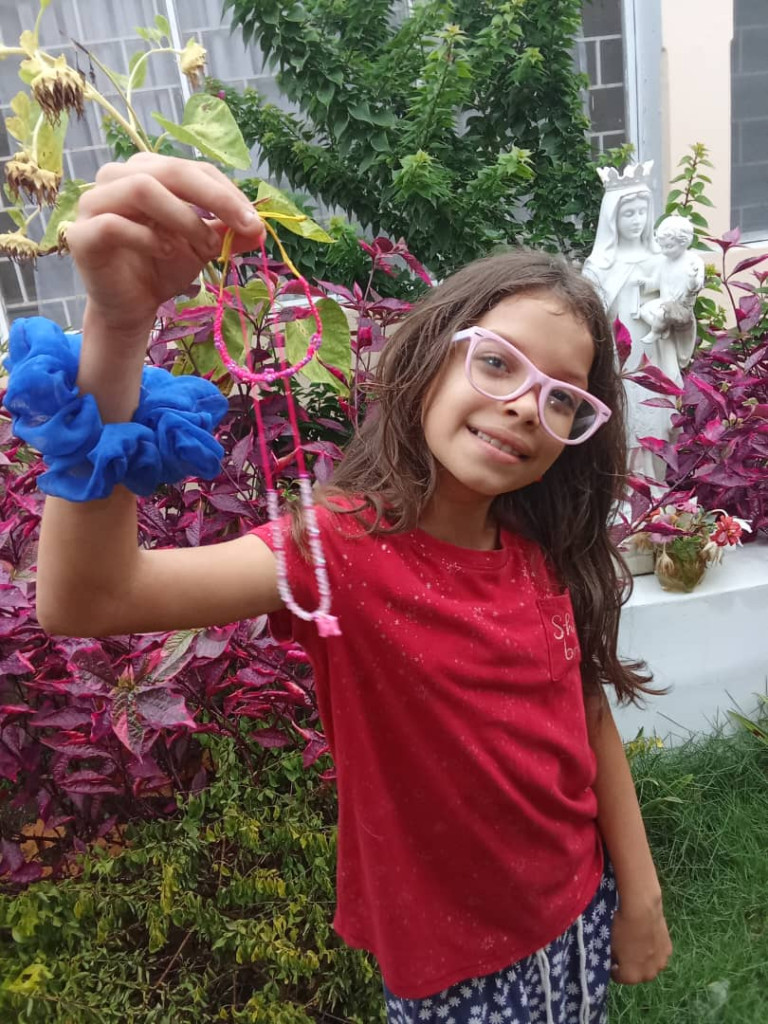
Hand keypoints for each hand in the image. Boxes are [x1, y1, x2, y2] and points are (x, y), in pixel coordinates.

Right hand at [67, 153, 265, 333]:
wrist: (131, 307)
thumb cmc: (163, 268)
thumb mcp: (203, 247)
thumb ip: (228, 233)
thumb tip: (262, 228)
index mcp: (147, 171)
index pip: (192, 168)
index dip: (227, 191)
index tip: (254, 221)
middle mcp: (117, 178)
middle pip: (170, 170)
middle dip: (214, 198)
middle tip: (242, 227)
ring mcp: (94, 203)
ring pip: (142, 189)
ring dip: (184, 218)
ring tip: (205, 248)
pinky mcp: (82, 235)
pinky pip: (116, 225)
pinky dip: (149, 238)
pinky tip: (168, 253)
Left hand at [610, 897, 671, 983]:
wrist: (641, 910)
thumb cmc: (621, 927)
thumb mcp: (610, 944)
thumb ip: (612, 957)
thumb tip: (614, 959)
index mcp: (631, 976)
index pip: (619, 978)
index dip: (613, 969)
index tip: (611, 960)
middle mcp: (648, 974)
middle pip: (637, 975)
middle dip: (630, 967)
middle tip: (624, 953)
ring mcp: (661, 963)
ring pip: (650, 966)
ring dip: (644, 960)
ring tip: (637, 944)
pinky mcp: (668, 950)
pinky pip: (658, 955)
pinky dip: (653, 950)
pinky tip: (647, 937)